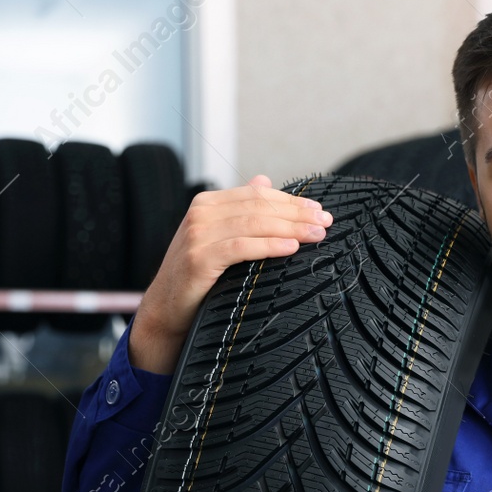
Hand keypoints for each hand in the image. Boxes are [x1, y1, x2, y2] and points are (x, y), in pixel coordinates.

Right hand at [128, 174, 333, 373]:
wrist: (166, 311)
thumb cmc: (198, 277)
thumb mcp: (218, 238)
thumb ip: (240, 211)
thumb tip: (264, 180)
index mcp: (208, 204)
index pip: (257, 195)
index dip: (291, 201)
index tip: (318, 211)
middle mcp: (201, 213)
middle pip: (259, 206)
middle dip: (297, 213)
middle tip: (325, 222)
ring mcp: (197, 234)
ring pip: (253, 223)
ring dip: (290, 228)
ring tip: (316, 235)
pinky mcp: (198, 257)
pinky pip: (241, 247)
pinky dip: (269, 245)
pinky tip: (291, 247)